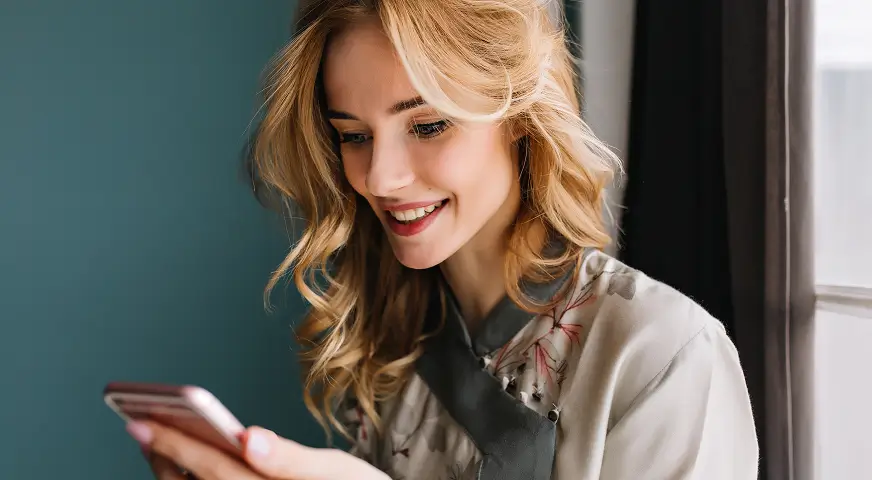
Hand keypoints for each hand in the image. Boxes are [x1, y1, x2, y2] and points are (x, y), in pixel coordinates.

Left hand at [126, 421, 388, 479]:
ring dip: (172, 473)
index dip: (173, 445)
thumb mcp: (335, 470)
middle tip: (142, 426)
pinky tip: (190, 467)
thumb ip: (289, 458)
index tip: (139, 423)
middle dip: (163, 459)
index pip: (212, 468)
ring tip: (160, 444)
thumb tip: (248, 438)